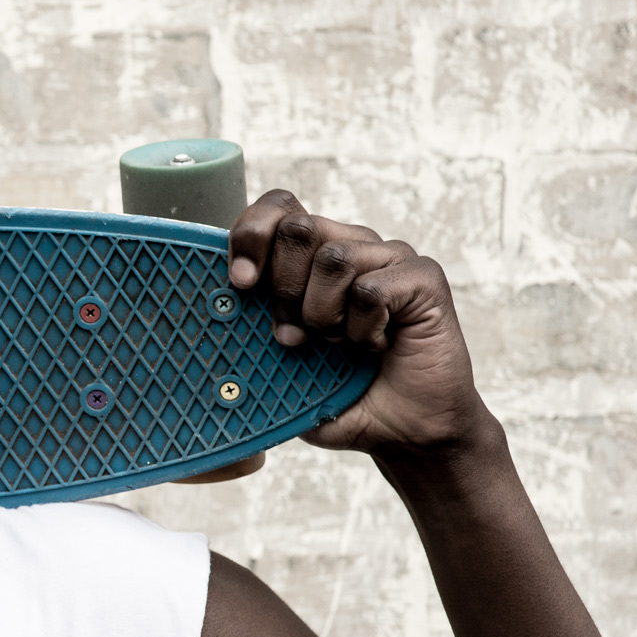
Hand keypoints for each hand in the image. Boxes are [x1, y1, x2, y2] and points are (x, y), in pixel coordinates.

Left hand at [228, 190, 490, 457]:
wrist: (402, 429)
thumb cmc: (340, 393)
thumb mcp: (280, 366)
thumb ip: (250, 333)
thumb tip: (213, 312)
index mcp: (313, 255)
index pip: (279, 208)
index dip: (252, 235)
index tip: (241, 283)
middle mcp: (352, 245)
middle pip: (298, 228)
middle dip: (284, 289)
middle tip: (296, 335)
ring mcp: (390, 257)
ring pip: (334, 259)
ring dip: (324, 315)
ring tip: (340, 343)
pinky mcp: (423, 277)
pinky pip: (372, 289)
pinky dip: (363, 329)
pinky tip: (376, 346)